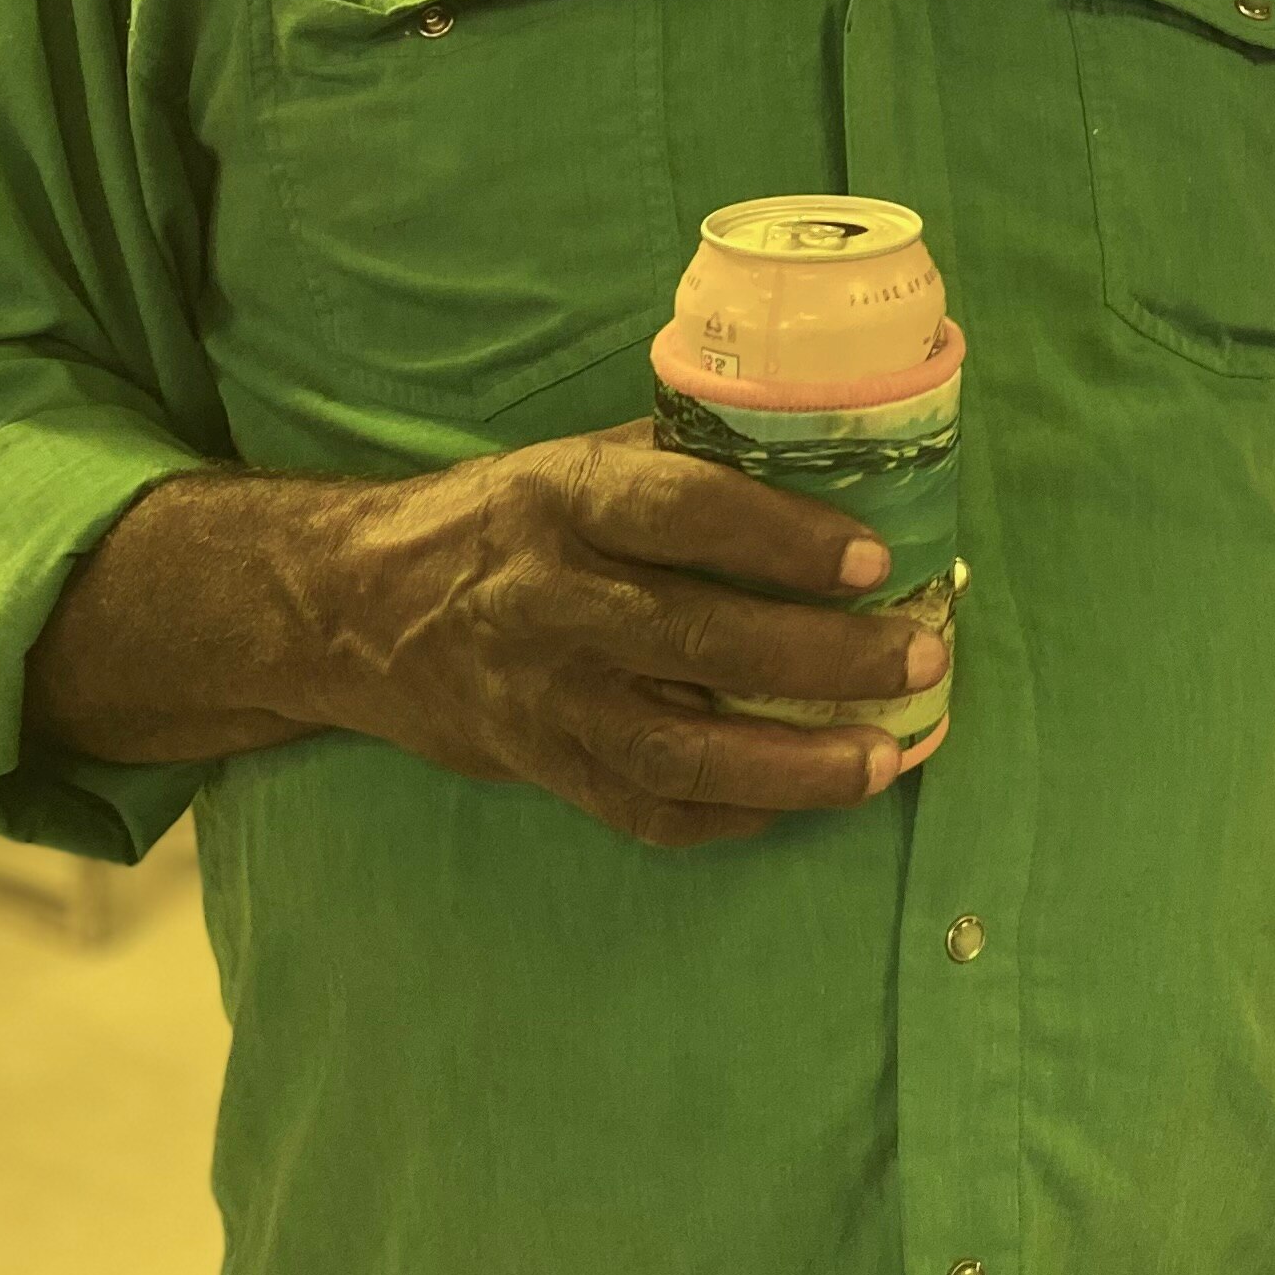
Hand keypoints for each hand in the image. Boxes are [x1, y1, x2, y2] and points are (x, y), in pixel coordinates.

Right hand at [30, 421, 934, 846]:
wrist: (354, 608)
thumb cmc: (501, 520)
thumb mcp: (575, 464)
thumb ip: (684, 465)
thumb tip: (834, 462)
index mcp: (564, 502)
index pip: (685, 513)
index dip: (783, 536)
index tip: (874, 558)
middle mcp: (550, 601)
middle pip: (700, 639)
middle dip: (823, 657)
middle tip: (919, 658)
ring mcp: (542, 697)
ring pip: (678, 748)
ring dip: (793, 764)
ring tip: (884, 760)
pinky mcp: (538, 766)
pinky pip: (644, 809)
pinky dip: (729, 812)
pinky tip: (797, 802)